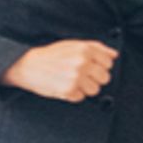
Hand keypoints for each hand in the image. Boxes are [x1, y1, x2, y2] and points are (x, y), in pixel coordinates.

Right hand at [0, 40, 116, 101]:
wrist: (28, 65)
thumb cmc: (51, 55)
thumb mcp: (73, 45)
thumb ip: (97, 48)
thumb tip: (114, 55)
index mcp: (85, 50)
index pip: (108, 63)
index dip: (100, 66)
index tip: (91, 66)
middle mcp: (82, 63)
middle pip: (104, 78)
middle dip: (94, 78)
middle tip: (81, 75)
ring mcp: (76, 77)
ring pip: (95, 90)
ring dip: (85, 88)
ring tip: (72, 80)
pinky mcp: (69, 91)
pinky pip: (81, 97)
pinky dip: (73, 94)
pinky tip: (64, 85)